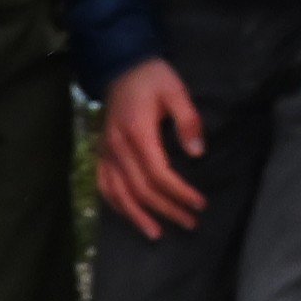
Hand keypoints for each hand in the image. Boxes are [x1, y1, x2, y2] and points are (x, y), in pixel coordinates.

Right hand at [93, 59, 210, 240]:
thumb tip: (196, 152)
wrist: (120, 66)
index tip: (199, 203)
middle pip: (141, 189)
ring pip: (118, 194)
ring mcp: (106, 153)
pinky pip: (104, 185)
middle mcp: (118, 148)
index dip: (179, 192)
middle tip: (189, 222)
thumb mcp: (176, 91)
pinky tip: (129, 216)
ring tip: (156, 233)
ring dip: (137, 216)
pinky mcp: (101, 154)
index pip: (158, 174)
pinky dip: (116, 204)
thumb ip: (187, 120)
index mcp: (137, 133)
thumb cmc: (152, 78)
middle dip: (166, 209)